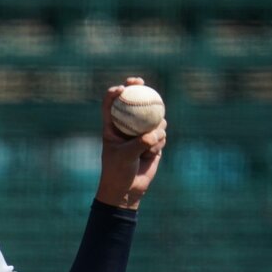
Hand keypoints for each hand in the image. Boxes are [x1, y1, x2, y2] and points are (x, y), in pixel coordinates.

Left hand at [95, 77, 167, 209]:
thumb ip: (140, 143)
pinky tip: (150, 154)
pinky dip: (158, 144)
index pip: (111, 104)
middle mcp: (127, 126)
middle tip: (141, 82)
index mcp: (112, 127)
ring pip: (154, 120)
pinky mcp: (154, 142)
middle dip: (139, 87)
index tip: (122, 88)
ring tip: (148, 146)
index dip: (115, 92)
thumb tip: (155, 134)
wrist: (127, 190)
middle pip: (135, 102)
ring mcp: (142, 133)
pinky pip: (161, 135)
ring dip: (154, 130)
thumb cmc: (118, 172)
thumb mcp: (125, 157)